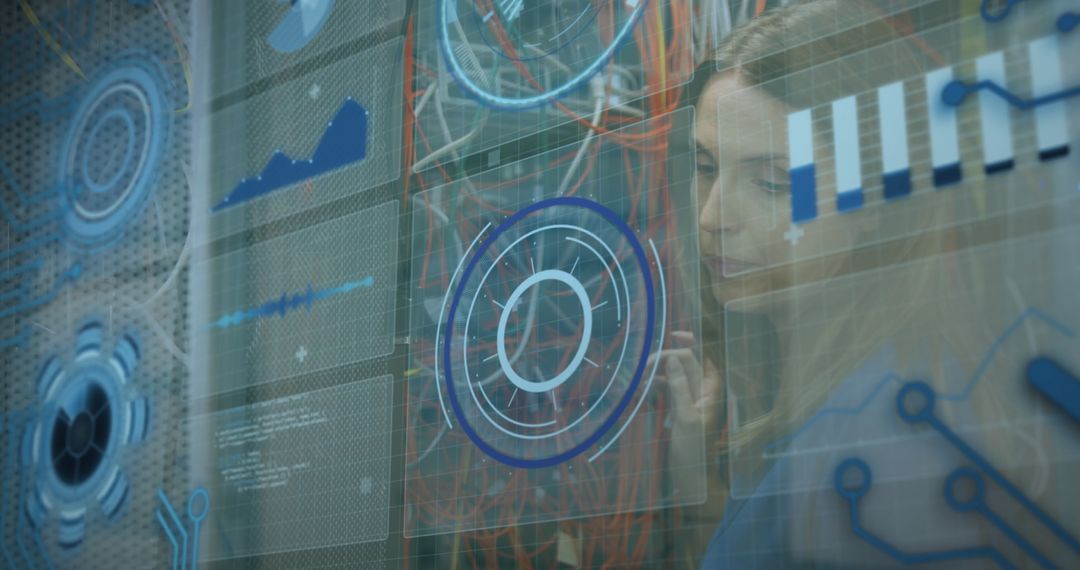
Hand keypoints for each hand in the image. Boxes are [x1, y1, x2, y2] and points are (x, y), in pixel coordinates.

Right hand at [651, 331, 722, 500]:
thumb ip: (681, 388)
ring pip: (674, 376)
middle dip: (666, 359)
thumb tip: (673, 361)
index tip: (670, 335)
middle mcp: (702, 390)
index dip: (689, 343)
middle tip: (644, 364)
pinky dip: (655, 386)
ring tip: (639, 376)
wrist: (691, 476)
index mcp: (711, 390)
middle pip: (685, 364)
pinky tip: (642, 388)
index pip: (700, 357)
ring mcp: (690, 399)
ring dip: (657, 373)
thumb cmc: (694, 449)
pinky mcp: (679, 408)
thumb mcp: (687, 418)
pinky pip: (667, 389)